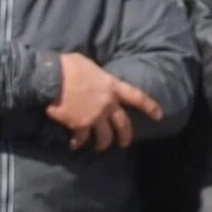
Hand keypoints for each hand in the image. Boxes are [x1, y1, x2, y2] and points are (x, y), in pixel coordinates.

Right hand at [47, 52, 165, 152]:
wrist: (51, 77)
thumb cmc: (67, 65)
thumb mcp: (89, 65)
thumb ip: (97, 75)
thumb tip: (94, 77)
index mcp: (112, 86)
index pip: (137, 97)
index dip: (150, 107)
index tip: (159, 116)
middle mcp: (107, 103)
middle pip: (123, 124)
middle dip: (125, 136)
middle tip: (124, 143)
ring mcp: (95, 116)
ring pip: (105, 137)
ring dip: (102, 144)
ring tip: (99, 147)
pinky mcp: (79, 125)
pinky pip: (82, 139)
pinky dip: (78, 143)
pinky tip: (74, 145)